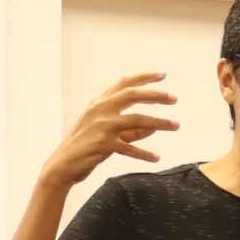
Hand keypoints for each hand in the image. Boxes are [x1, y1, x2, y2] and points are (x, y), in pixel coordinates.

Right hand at [41, 72, 178, 187]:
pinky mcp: (104, 144)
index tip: (162, 75)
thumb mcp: (108, 133)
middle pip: (132, 95)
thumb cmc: (86, 147)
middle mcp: (100, 110)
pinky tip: (157, 158)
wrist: (63, 164)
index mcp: (99, 103)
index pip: (123, 84)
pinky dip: (144, 153)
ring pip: (137, 119)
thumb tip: (154, 128)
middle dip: (155, 95)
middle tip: (174, 98)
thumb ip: (131, 130)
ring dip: (160, 122)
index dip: (143, 78)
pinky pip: (130, 148)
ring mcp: (102, 126)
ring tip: (176, 125)